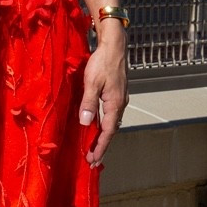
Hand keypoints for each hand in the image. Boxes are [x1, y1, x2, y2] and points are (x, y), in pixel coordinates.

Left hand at [78, 27, 126, 166]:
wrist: (114, 45)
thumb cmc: (103, 62)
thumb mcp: (92, 82)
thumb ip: (89, 103)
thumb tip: (86, 123)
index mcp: (115, 104)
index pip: (108, 132)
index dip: (100, 147)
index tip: (93, 159)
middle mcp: (120, 104)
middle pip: (111, 131)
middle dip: (102, 146)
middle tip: (93, 160)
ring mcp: (119, 99)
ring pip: (111, 123)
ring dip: (103, 137)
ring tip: (95, 148)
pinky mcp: (116, 94)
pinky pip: (110, 115)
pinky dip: (104, 125)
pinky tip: (97, 126)